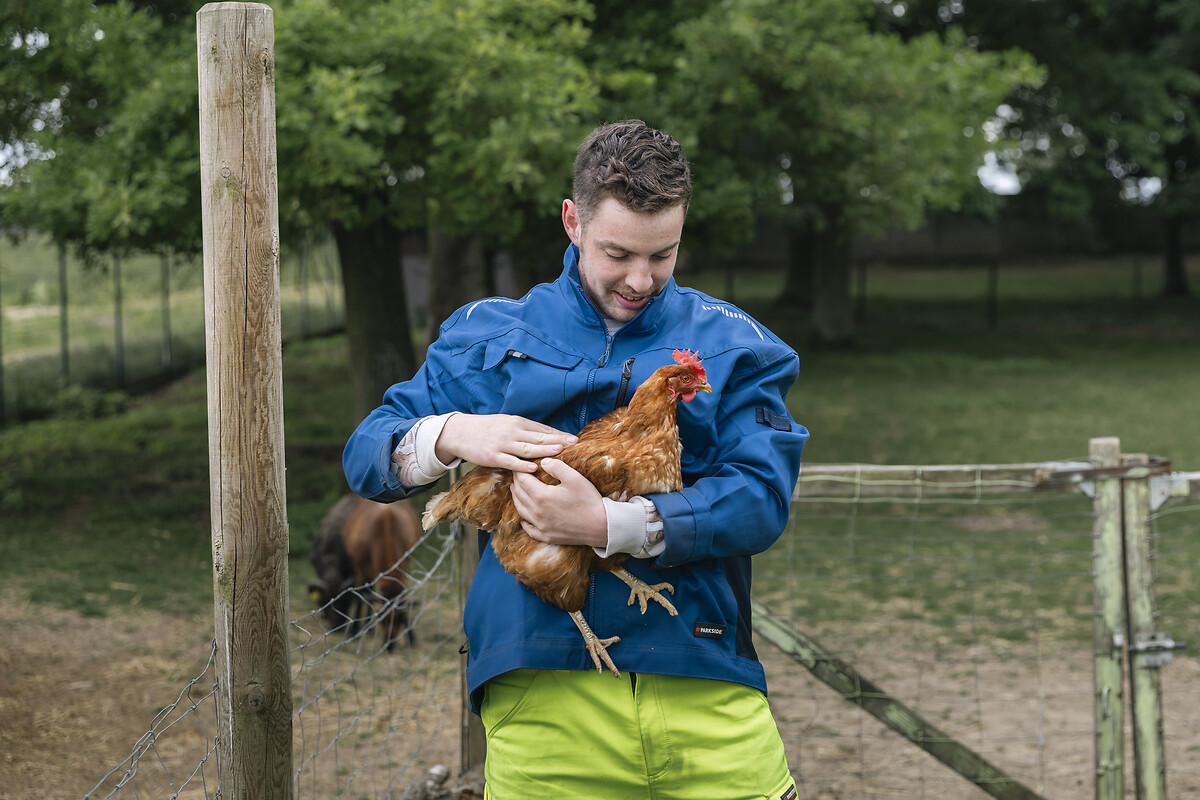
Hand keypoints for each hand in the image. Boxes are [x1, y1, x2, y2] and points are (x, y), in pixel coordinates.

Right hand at [434, 413, 577, 473]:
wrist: (460, 432)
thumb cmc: (486, 429)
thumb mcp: (506, 424)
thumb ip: (524, 430)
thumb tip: (546, 437)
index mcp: (517, 422)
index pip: (542, 429)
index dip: (559, 434)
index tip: (575, 439)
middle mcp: (512, 432)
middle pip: (538, 437)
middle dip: (558, 441)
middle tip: (574, 444)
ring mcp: (502, 444)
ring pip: (527, 448)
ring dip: (544, 450)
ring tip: (560, 452)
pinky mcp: (493, 456)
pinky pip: (510, 461)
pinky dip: (522, 465)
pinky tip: (534, 467)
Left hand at [510, 458, 606, 548]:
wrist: (600, 526)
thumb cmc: (588, 500)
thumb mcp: (574, 478)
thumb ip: (557, 466)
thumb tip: (543, 462)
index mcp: (541, 496)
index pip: (523, 480)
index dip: (519, 470)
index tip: (520, 464)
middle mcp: (537, 512)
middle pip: (519, 494)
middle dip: (517, 482)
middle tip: (517, 475)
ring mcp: (540, 526)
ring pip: (521, 510)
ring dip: (516, 498)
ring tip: (516, 490)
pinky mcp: (546, 536)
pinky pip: (529, 529)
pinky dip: (524, 521)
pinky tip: (524, 517)